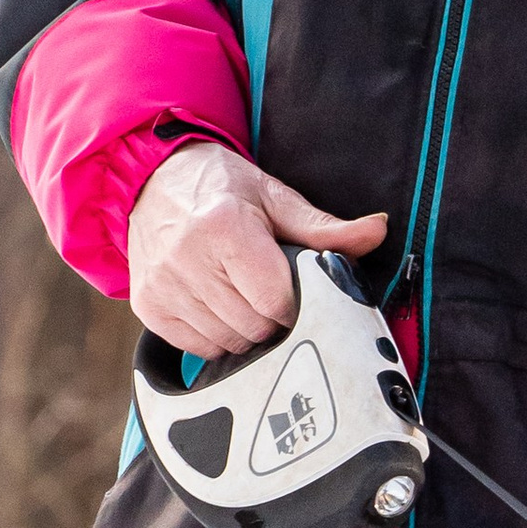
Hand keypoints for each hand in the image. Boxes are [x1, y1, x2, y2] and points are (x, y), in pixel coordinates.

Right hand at [127, 140, 386, 355]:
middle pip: (253, 325)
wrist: (153, 180)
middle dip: (271, 317)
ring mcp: (162, 286)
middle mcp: (186, 258)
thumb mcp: (275, 198)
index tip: (293, 289)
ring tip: (241, 294)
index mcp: (224, 228)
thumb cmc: (223, 190)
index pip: (275, 300)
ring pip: (228, 341)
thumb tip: (378, 231)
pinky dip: (217, 335)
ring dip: (245, 329)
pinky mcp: (148, 307)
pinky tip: (217, 305)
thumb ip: (324, 227)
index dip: (294, 302)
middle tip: (268, 291)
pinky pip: (199, 347)